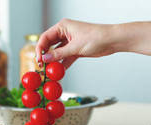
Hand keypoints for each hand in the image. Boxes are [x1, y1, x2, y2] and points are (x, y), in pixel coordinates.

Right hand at [36, 19, 150, 66]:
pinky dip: (62, 64)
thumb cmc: (97, 37)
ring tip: (49, 71)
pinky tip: (59, 72)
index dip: (40, 49)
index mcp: (63, 26)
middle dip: (45, 56)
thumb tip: (46, 58)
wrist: (112, 41)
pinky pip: (65, 58)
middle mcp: (65, 33)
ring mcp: (70, 42)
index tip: (38, 60)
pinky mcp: (76, 49)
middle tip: (41, 67)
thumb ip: (59, 54)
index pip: (45, 37)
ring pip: (57, 53)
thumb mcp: (75, 47)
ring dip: (54, 62)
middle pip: (49, 45)